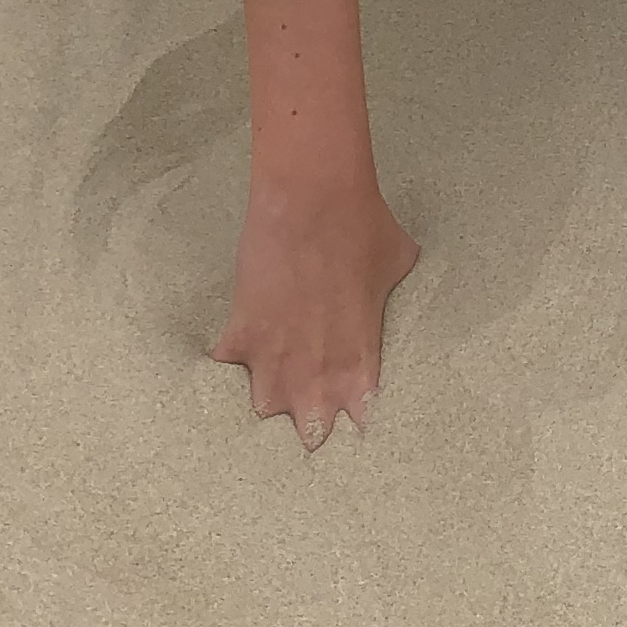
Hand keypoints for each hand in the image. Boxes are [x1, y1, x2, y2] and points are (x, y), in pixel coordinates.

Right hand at [211, 174, 418, 448]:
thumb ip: (390, 291)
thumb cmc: (363, 224)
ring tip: (272, 389)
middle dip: (311, 425)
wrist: (314, 198)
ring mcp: (276, 355)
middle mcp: (318, 368)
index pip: (360, 416)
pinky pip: (228, 367)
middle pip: (310, 428)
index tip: (350, 418)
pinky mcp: (242, 332)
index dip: (354, 419)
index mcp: (361, 357)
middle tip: (309, 416)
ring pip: (266, 407)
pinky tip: (234, 355)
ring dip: (270, 398)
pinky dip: (230, 361)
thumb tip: (390, 282)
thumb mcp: (398, 262)